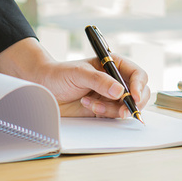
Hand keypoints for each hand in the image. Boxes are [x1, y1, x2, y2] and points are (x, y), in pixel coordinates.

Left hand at [0, 38, 149, 117]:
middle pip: (139, 93)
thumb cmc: (59, 73)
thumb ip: (99, 80)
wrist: (42, 88)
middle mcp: (116, 80)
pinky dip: (104, 113)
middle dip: (132, 102)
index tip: (132, 96)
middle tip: (122, 111)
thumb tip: (119, 91)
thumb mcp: (79, 72)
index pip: (137, 75)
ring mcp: (111, 96)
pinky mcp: (104, 109)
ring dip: (112, 109)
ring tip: (91, 103)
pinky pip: (114, 116)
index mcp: (114, 65)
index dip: (139, 85)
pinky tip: (88, 105)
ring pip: (126, 107)